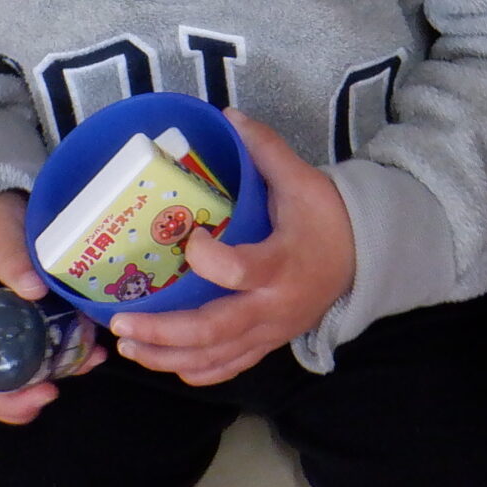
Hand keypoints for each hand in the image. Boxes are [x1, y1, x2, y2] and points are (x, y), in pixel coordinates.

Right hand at [0, 189, 105, 425]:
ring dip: (32, 393)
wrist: (5, 209)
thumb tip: (34, 290)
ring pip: (5, 380)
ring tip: (62, 388)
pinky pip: (38, 360)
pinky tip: (89, 360)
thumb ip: (11, 255)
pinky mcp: (26, 332)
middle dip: (4, 398)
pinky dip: (62, 367)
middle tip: (42, 396)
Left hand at [107, 110, 355, 386]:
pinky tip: (163, 362)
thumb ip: (266, 151)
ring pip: (214, 357)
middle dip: (163, 330)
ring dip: (167, 356)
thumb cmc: (327, 220)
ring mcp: (269, 332)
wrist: (364, 261)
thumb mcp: (303, 181)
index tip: (188, 239)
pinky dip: (195, 370)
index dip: (208, 259)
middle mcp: (272, 306)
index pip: (239, 271)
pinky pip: (228, 368)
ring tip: (128, 346)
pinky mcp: (268, 345)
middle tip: (122, 321)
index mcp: (281, 264)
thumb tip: (228, 115)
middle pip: (215, 330)